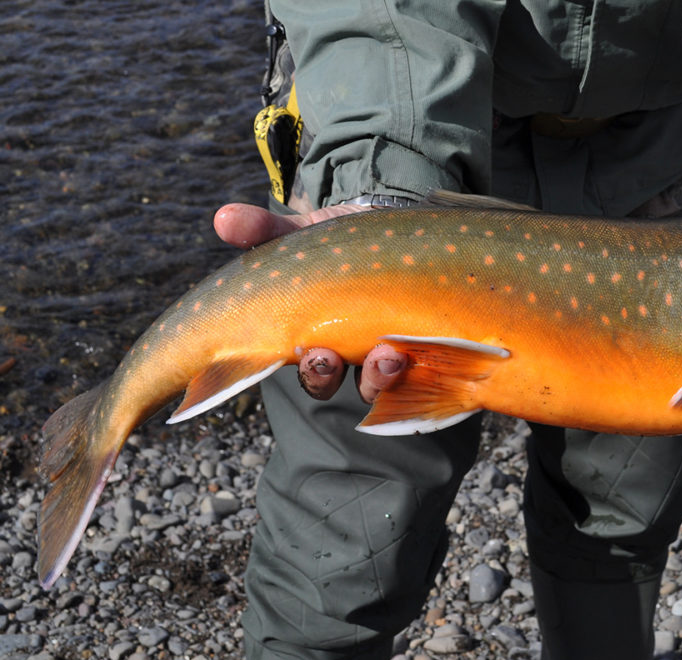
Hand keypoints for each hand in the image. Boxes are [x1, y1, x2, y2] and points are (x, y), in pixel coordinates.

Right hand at [212, 201, 408, 402]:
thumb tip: (222, 218)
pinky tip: (423, 345)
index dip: (314, 373)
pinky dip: (422, 362)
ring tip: (391, 354)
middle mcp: (350, 353)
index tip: (314, 354)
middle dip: (336, 376)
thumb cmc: (337, 241)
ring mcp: (386, 348)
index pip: (312, 372)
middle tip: (336, 358)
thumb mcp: (300, 233)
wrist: (393, 228)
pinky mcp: (423, 339)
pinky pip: (424, 367)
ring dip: (382, 375)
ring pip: (381, 382)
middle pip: (341, 383)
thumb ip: (263, 229)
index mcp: (316, 337)